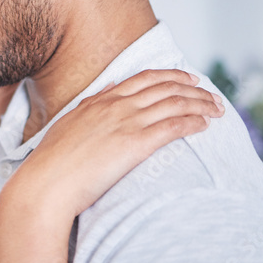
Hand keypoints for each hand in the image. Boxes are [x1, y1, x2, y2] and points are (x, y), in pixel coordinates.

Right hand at [4, 69, 223, 221]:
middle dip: (193, 88)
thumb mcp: (68, 126)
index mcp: (99, 101)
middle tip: (211, 94)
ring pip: (174, 103)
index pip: (144, 79)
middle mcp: (115, 106)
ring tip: (217, 109)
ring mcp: (125, 123)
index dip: (170, 76)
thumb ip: (90, 106)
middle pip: (165, 87)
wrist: (45, 185)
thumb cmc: (51, 165)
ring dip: (200, 103)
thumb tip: (109, 89)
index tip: (188, 78)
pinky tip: (204, 125)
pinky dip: (192, 122)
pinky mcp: (134, 144)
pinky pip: (172, 126)